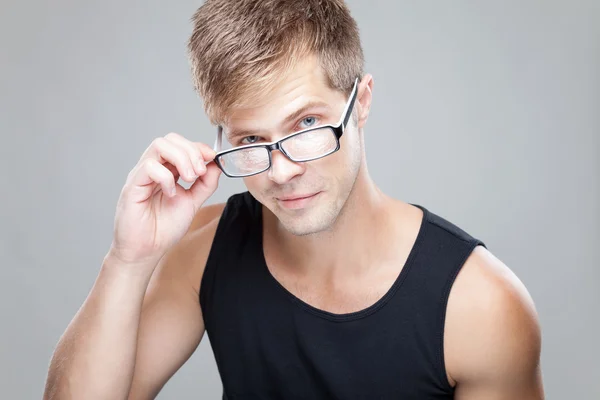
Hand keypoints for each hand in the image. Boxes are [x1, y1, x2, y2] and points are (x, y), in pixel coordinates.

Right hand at [109, 132, 220, 267]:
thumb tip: (216, 164)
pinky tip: (171, 194)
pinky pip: (149, 167)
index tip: (212, 158)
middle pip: (169, 139)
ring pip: (159, 146)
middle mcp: (152, 169)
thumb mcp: (193, 202)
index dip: (198, 147)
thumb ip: (205, 183)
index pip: (180, 144)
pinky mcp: (133, 186)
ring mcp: (141, 175)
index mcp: (166, 170)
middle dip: (191, 151)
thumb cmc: (164, 228)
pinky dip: (167, 177)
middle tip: (200, 173)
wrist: (147, 250)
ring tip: (190, 179)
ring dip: (181, 159)